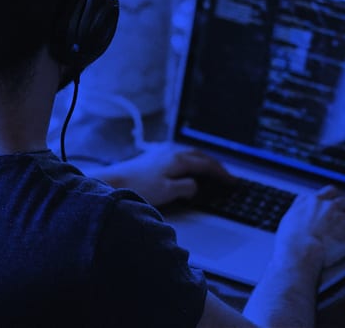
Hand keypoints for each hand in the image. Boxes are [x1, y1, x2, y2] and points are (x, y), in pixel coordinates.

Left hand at [97, 144, 230, 206]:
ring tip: (210, 171)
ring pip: (190, 154)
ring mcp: (161, 152)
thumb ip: (187, 188)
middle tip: (226, 175)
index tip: (232, 181)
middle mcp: (171, 152)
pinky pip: (179, 156)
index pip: (207, 165)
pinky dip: (191, 162)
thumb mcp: (168, 192)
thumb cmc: (138, 187)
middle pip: (200, 156)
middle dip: (215, 165)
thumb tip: (196, 186)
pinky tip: (187, 168)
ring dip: (203, 162)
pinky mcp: (152, 157)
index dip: (222, 174)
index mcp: (178, 159)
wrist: (112, 182)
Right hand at [273, 186, 344, 271]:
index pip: (330, 192)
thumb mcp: (288, 218)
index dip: (337, 195)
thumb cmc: (290, 241)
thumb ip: (297, 207)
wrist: (299, 252)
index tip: (340, 197)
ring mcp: (342, 219)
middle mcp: (329, 207)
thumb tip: (299, 202)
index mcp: (314, 202)